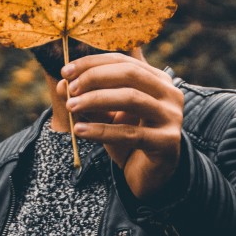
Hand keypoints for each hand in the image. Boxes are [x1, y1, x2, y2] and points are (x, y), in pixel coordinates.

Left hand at [58, 51, 183, 198]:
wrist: (149, 175)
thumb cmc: (127, 139)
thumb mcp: (104, 115)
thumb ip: (87, 98)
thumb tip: (63, 84)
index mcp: (157, 79)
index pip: (122, 61)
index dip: (92, 63)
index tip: (65, 71)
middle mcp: (169, 93)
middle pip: (130, 74)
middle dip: (95, 77)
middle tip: (70, 89)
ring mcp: (172, 116)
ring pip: (131, 98)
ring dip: (96, 100)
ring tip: (71, 107)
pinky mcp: (168, 141)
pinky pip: (130, 134)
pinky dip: (101, 131)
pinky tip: (79, 131)